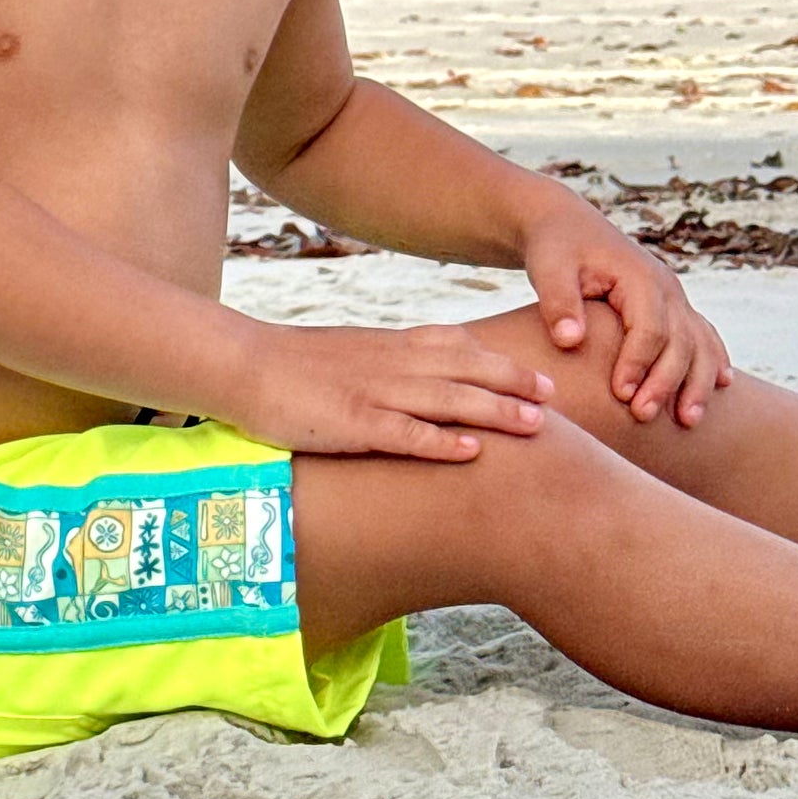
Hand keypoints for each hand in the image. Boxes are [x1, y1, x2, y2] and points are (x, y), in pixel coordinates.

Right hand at [239, 320, 553, 463]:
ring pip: (447, 399)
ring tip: (537, 424)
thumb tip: (419, 380)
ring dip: (496, 410)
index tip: (540, 374)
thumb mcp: (348, 354)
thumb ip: (386, 363)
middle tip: (557, 395)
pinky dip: (441, 441)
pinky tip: (473, 452)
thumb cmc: (290, 365)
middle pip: (466, 369)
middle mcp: (390, 364)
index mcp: (389, 346)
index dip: (502, 360)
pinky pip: (404, 433)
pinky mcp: (351, 423)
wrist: (241, 364)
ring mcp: (373, 393)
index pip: (458, 346)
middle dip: (515, 382)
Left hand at [522, 202, 732, 426]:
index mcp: (639, 276)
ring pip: (700, 342)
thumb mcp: (548, 268)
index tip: (620, 395)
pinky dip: (713, 360)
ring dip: (698, 381)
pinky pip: (703, 335)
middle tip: (643, 416)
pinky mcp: (673, 306)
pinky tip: (721, 386)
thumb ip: (559, 302)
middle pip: (680, 341)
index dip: (638, 364)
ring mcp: (674, 297)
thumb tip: (571, 341)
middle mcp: (666, 287)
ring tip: (688, 420)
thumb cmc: (555, 249)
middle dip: (666, 382)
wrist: (566, 226)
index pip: (649, 329)